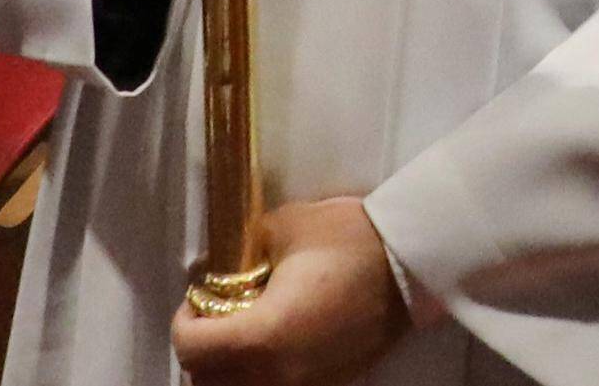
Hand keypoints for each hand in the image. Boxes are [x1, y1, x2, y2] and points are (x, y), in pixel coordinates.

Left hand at [169, 196, 406, 385]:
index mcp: (261, 338)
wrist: (413, 263)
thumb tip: (226, 263)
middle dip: (202, 350)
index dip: (185, 321)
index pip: (192, 349)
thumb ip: (244, 250)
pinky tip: (274, 345)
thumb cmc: (350, 241)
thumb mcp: (286, 227)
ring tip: (241, 334)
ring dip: (227, 369)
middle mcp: (275, 376)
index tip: (198, 297)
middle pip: (208, 382)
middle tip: (215, 316)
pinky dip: (259, 374)